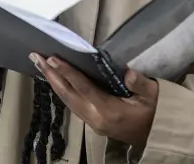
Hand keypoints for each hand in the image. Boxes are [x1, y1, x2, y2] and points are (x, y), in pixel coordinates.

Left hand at [30, 54, 156, 149]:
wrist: (158, 137)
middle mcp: (96, 118)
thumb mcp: (155, 96)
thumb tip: (128, 73)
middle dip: (50, 75)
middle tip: (35, 57)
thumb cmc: (156, 112)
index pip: (83, 87)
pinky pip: (72, 105)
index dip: (67, 72)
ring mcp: (92, 123)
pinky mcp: (92, 124)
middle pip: (68, 94)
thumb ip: (142, 84)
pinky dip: (61, 91)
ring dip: (52, 82)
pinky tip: (55, 80)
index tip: (52, 59)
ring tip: (39, 64)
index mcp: (109, 110)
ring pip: (67, 101)